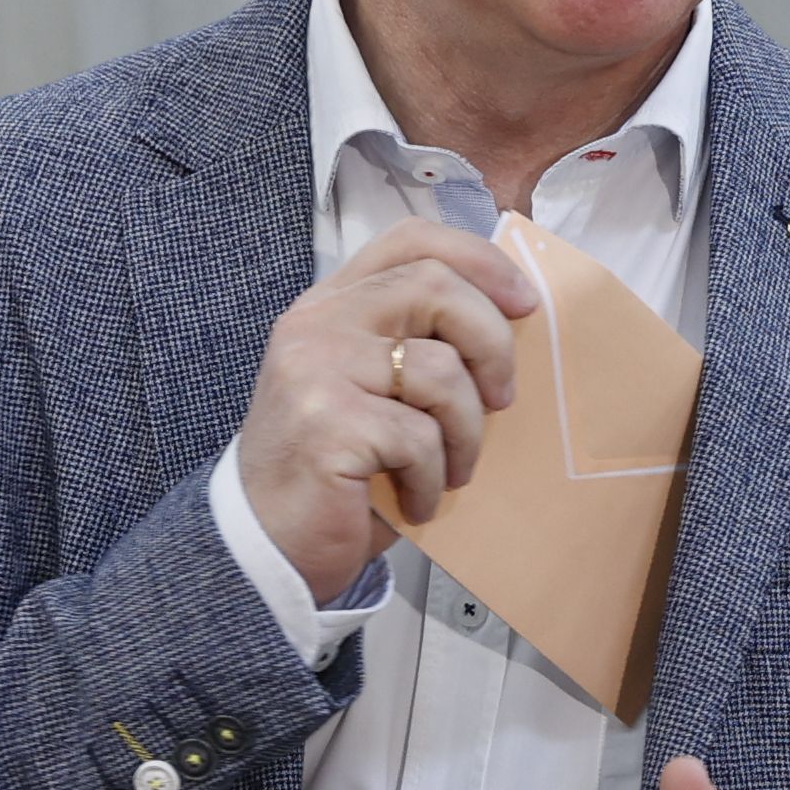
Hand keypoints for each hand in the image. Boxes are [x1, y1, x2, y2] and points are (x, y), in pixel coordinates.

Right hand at [233, 218, 541, 600]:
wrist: (265, 547)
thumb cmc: (336, 474)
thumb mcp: (375, 393)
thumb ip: (420, 347)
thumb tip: (515, 328)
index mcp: (331, 306)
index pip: (411, 241)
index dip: (479, 260)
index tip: (524, 302)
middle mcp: (316, 325)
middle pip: (437, 288)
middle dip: (493, 345)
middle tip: (502, 400)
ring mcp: (316, 370)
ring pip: (441, 371)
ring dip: (467, 432)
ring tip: (450, 470)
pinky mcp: (327, 423)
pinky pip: (421, 438)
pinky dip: (434, 480)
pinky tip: (416, 501)